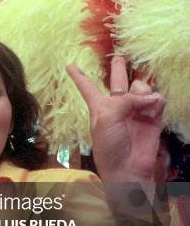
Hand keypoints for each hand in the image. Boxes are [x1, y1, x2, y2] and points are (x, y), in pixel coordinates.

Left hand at [67, 56, 164, 182]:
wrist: (128, 169)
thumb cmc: (109, 146)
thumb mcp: (107, 118)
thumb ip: (125, 101)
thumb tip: (151, 97)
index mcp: (99, 106)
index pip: (87, 87)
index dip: (79, 76)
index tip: (70, 65)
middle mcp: (116, 106)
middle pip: (117, 81)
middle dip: (118, 68)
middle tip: (119, 56)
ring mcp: (135, 111)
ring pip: (140, 87)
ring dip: (142, 90)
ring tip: (143, 104)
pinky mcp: (152, 117)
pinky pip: (157, 100)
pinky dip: (156, 101)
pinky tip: (152, 109)